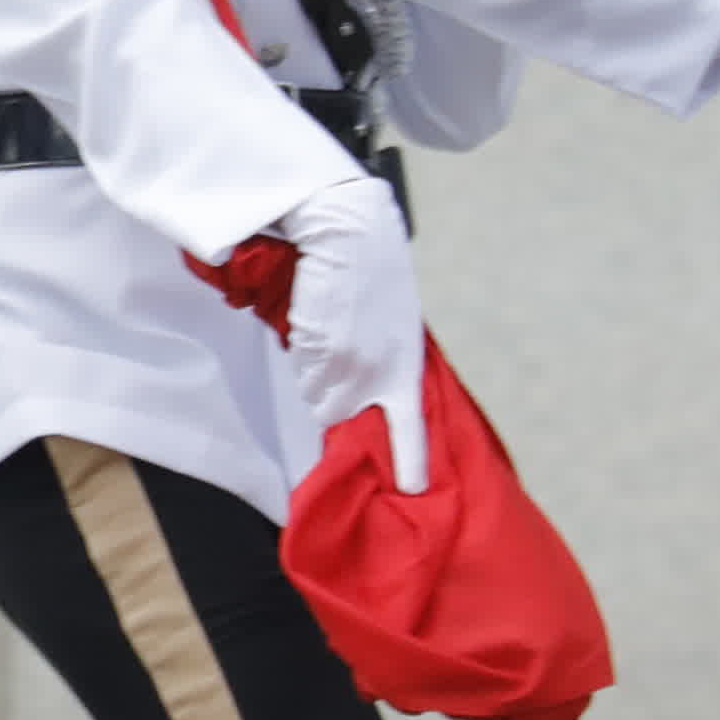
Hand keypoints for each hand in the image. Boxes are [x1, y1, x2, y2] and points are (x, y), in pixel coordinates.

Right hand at [263, 174, 431, 495]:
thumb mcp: (396, 322)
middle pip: (345, 417)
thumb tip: (371, 394)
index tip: (415, 489)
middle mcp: (381, 374)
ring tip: (328, 330)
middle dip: (337, 399)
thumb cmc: (374, 270)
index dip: (410, 458)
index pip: (411, 425)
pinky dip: (305, 356)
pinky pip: (304, 375)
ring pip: (319, 396)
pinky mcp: (321, 351)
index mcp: (406, 365)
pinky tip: (316, 322)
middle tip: (339, 357)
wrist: (351, 230)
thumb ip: (388, 361)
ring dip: (317, 374)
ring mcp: (350, 365)